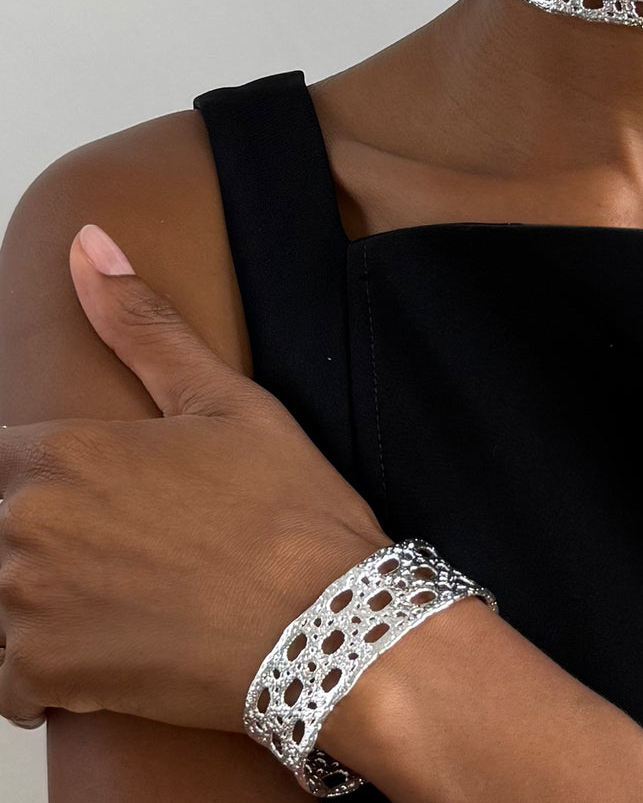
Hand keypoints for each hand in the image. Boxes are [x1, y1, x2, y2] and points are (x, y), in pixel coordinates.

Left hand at [0, 224, 393, 734]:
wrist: (328, 620)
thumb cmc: (286, 509)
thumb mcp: (226, 401)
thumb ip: (142, 326)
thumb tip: (89, 245)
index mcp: (62, 452)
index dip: (40, 472)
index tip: (97, 492)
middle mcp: (25, 527)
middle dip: (43, 533)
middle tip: (127, 545)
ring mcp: (26, 610)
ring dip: (39, 598)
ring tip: (121, 592)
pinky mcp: (44, 680)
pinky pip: (5, 679)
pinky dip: (42, 670)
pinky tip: (106, 648)